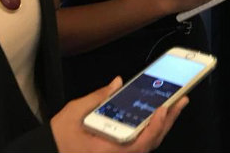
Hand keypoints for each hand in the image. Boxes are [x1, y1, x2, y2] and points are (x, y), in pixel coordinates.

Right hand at [51, 77, 187, 152]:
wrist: (48, 152)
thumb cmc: (57, 140)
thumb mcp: (72, 114)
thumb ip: (96, 98)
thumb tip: (116, 83)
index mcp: (106, 151)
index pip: (140, 144)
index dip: (156, 128)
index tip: (165, 109)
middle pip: (150, 143)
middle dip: (168, 120)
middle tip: (182, 99)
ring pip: (147, 143)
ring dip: (163, 124)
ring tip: (175, 103)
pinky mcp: (117, 152)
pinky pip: (140, 143)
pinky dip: (151, 128)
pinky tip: (158, 113)